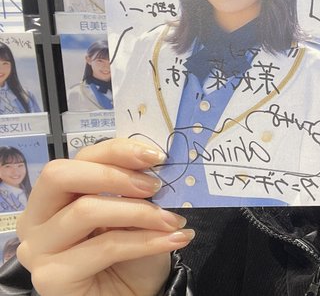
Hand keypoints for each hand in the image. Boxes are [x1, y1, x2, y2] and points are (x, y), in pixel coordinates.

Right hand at [15, 138, 193, 295]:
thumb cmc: (130, 255)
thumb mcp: (135, 212)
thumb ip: (134, 187)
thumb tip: (155, 162)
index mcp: (54, 196)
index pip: (79, 158)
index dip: (118, 151)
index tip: (156, 157)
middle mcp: (37, 219)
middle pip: (61, 175)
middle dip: (114, 175)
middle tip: (155, 186)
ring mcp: (38, 249)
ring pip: (86, 210)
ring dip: (139, 212)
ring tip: (172, 220)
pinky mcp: (51, 277)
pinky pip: (106, 247)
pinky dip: (147, 241)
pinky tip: (174, 239)